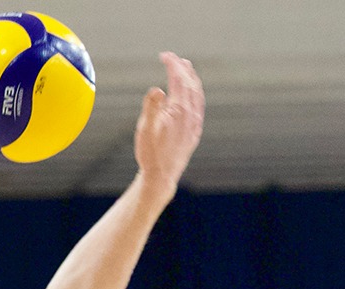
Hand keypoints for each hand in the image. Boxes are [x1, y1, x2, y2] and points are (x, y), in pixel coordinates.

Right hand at [133, 53, 204, 202]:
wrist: (161, 176)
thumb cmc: (150, 152)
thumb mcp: (145, 129)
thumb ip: (151, 107)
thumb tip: (157, 88)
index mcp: (178, 110)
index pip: (178, 79)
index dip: (172, 64)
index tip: (164, 56)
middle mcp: (190, 114)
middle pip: (190, 83)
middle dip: (182, 68)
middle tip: (173, 58)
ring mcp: (195, 123)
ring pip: (197, 94)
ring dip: (192, 79)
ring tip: (186, 68)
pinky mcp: (195, 131)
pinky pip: (200, 106)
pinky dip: (196, 94)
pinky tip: (192, 93)